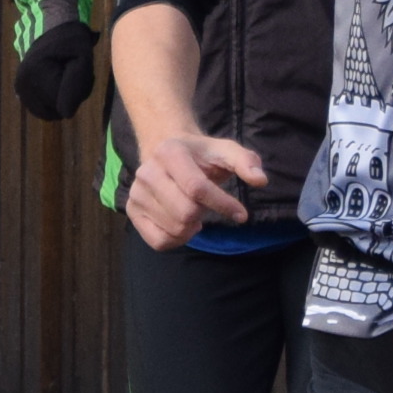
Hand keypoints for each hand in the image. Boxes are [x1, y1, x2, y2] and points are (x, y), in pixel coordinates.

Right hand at [13, 19, 99, 121]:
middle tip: (71, 71)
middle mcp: (23, 85)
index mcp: (36, 74)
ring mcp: (19, 90)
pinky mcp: (20, 92)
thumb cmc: (70, 40)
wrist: (49, 27)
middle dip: (70, 96)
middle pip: (58, 111)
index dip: (78, 90)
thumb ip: (77, 85)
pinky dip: (52, 101)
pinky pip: (42, 110)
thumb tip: (67, 114)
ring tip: (62, 76)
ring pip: (50, 113)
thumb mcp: (83, 56)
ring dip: (61, 99)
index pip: (66, 105)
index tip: (76, 68)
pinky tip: (54, 83)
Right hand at [127, 131, 276, 250]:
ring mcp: (136, 193)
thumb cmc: (201, 156)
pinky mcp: (131, 211)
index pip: (197, 188)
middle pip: (185, 213)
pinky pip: (158, 241)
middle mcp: (147, 172)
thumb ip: (246, 161)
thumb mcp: (226, 151)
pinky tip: (182, 225)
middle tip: (206, 207)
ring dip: (192, 227)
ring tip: (193, 212)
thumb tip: (260, 180)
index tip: (241, 215)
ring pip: (173, 229)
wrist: (166, 153)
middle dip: (204, 215)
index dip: (223, 205)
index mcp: (170, 152)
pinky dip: (177, 240)